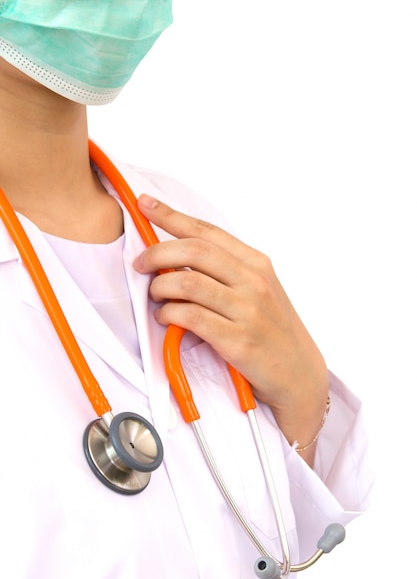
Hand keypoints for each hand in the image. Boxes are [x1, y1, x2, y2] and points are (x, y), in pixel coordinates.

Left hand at [133, 194, 328, 459]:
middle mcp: (254, 281)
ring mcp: (247, 310)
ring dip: (160, 287)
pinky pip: (191, 317)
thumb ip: (227, 271)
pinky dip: (169, 314)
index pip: (207, 231)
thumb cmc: (273, 330)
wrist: (299, 374)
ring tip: (156, 295)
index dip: (171, 215)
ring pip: (188, 282)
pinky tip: (166, 317)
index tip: (145, 204)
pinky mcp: (238, 340)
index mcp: (257, 264)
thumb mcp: (260, 290)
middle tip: (140, 264)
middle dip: (157, 253)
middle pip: (194, 251)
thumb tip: (178, 256)